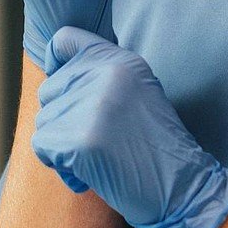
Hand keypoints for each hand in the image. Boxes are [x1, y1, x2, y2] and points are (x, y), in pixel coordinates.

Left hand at [32, 27, 227, 227]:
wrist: (184, 188)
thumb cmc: (156, 147)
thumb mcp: (137, 92)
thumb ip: (99, 76)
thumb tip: (52, 74)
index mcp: (120, 60)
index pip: (64, 39)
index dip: (55, 63)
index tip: (65, 89)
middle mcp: (105, 74)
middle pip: (49, 90)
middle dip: (62, 119)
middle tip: (95, 140)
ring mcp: (92, 105)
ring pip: (44, 121)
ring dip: (61, 146)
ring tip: (98, 158)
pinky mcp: (81, 139)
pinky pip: (43, 146)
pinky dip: (59, 166)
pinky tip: (88, 175)